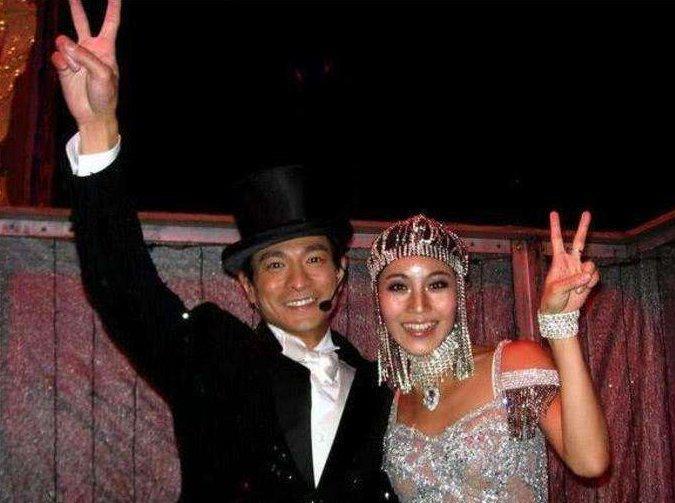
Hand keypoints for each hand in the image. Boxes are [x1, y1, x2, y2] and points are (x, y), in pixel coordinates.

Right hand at [51, 0, 119, 149]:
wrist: (93, 114)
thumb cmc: (105, 95)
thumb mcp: (103, 74)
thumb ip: (85, 56)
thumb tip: (62, 42)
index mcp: (106, 48)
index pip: (111, 23)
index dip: (113, 8)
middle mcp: (90, 49)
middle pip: (82, 22)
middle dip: (76, 8)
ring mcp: (75, 56)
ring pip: (64, 42)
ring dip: (69, 56)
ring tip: (77, 70)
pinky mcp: (63, 65)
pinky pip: (57, 56)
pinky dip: (62, 64)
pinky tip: (69, 73)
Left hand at [540, 211, 600, 313]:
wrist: (560, 313)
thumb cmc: (551, 299)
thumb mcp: (557, 290)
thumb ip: (572, 281)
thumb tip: (587, 274)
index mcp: (558, 261)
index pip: (557, 241)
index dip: (556, 227)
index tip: (554, 213)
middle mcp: (570, 262)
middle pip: (579, 242)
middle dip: (583, 228)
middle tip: (586, 212)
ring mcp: (580, 270)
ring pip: (591, 264)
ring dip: (587, 277)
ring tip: (577, 290)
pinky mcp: (588, 279)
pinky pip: (595, 276)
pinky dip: (591, 283)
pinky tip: (582, 291)